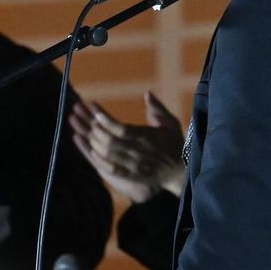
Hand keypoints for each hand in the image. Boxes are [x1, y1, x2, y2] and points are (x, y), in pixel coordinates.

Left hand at [69, 91, 184, 202]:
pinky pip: (112, 169)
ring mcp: (135, 165)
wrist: (181, 171)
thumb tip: (147, 93)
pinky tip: (93, 152)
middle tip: (90, 122)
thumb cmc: (175, 144)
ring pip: (109, 154)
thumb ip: (158, 108)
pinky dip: (100, 160)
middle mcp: (139, 151)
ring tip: (89, 133)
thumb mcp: (171, 123)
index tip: (96, 112)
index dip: (105, 120)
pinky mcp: (133, 176)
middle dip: (97, 130)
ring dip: (95, 143)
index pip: (121, 128)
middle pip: (111, 141)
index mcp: (147, 136)